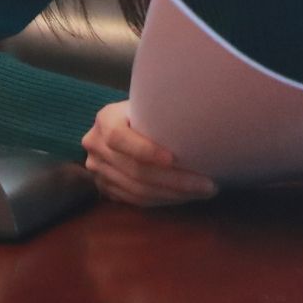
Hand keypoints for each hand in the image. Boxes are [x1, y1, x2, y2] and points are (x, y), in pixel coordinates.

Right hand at [81, 100, 218, 207]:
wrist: (122, 122)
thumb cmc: (145, 108)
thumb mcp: (148, 102)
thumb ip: (159, 111)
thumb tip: (201, 120)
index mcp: (105, 119)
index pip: (119, 137)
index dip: (145, 150)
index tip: (173, 158)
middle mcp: (95, 146)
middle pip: (134, 170)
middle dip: (174, 180)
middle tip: (207, 184)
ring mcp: (97, 171)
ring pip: (137, 190)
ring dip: (173, 195)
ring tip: (203, 192)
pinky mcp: (105, 188)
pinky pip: (136, 201)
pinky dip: (162, 200)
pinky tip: (184, 197)